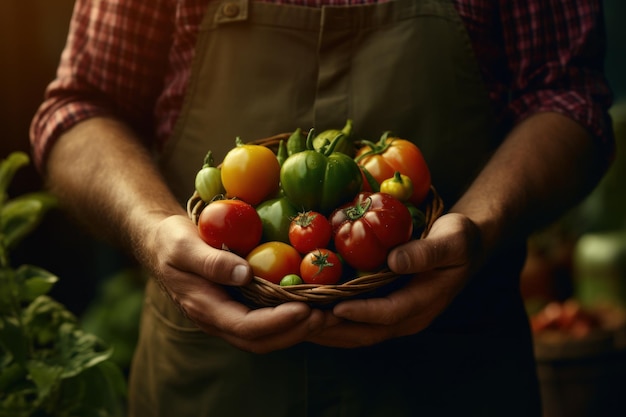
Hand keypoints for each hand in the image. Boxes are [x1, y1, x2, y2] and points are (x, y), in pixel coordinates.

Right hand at [141, 214, 327, 353]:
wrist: (160, 244)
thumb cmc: (170, 241)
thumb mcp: (183, 245)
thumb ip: (211, 261)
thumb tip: (244, 273)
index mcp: (204, 307)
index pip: (245, 326)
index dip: (277, 322)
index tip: (305, 308)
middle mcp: (217, 319)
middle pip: (259, 340)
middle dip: (294, 332)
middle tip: (325, 316)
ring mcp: (226, 316)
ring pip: (264, 337)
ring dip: (295, 330)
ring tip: (325, 315)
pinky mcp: (236, 308)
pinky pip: (265, 324)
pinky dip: (289, 321)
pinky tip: (309, 306)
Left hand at [307, 213, 481, 347]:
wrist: (466, 245)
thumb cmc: (460, 239)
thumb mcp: (452, 240)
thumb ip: (426, 252)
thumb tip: (394, 260)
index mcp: (424, 302)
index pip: (388, 314)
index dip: (360, 313)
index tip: (333, 307)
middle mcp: (408, 317)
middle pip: (365, 332)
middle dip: (332, 330)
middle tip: (300, 320)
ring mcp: (395, 316)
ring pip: (356, 332)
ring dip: (327, 330)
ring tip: (294, 320)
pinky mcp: (385, 309)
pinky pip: (355, 321)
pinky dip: (331, 320)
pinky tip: (308, 309)